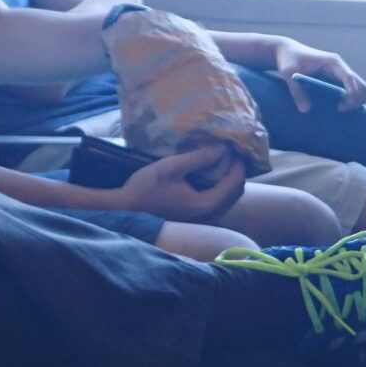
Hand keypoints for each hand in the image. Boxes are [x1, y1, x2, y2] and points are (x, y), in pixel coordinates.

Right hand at [112, 145, 247, 222]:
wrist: (126, 209)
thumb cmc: (145, 187)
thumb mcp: (172, 167)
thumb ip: (199, 158)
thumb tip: (223, 148)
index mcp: (207, 204)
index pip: (235, 182)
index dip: (239, 163)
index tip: (235, 147)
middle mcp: (210, 215)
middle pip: (236, 192)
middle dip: (237, 171)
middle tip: (231, 152)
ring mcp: (204, 219)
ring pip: (228, 198)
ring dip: (229, 179)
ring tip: (223, 160)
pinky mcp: (197, 218)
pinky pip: (218, 201)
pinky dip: (220, 187)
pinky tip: (211, 174)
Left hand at [262, 36, 365, 110]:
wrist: (286, 51)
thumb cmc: (287, 59)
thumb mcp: (288, 73)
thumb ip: (296, 91)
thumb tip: (306, 110)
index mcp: (333, 62)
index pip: (350, 78)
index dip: (351, 94)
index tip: (340, 107)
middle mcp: (341, 67)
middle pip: (362, 85)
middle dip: (357, 100)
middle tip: (340, 109)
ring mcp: (340, 72)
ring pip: (360, 88)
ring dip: (356, 100)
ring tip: (339, 108)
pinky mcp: (337, 78)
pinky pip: (352, 89)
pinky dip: (351, 99)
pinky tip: (338, 105)